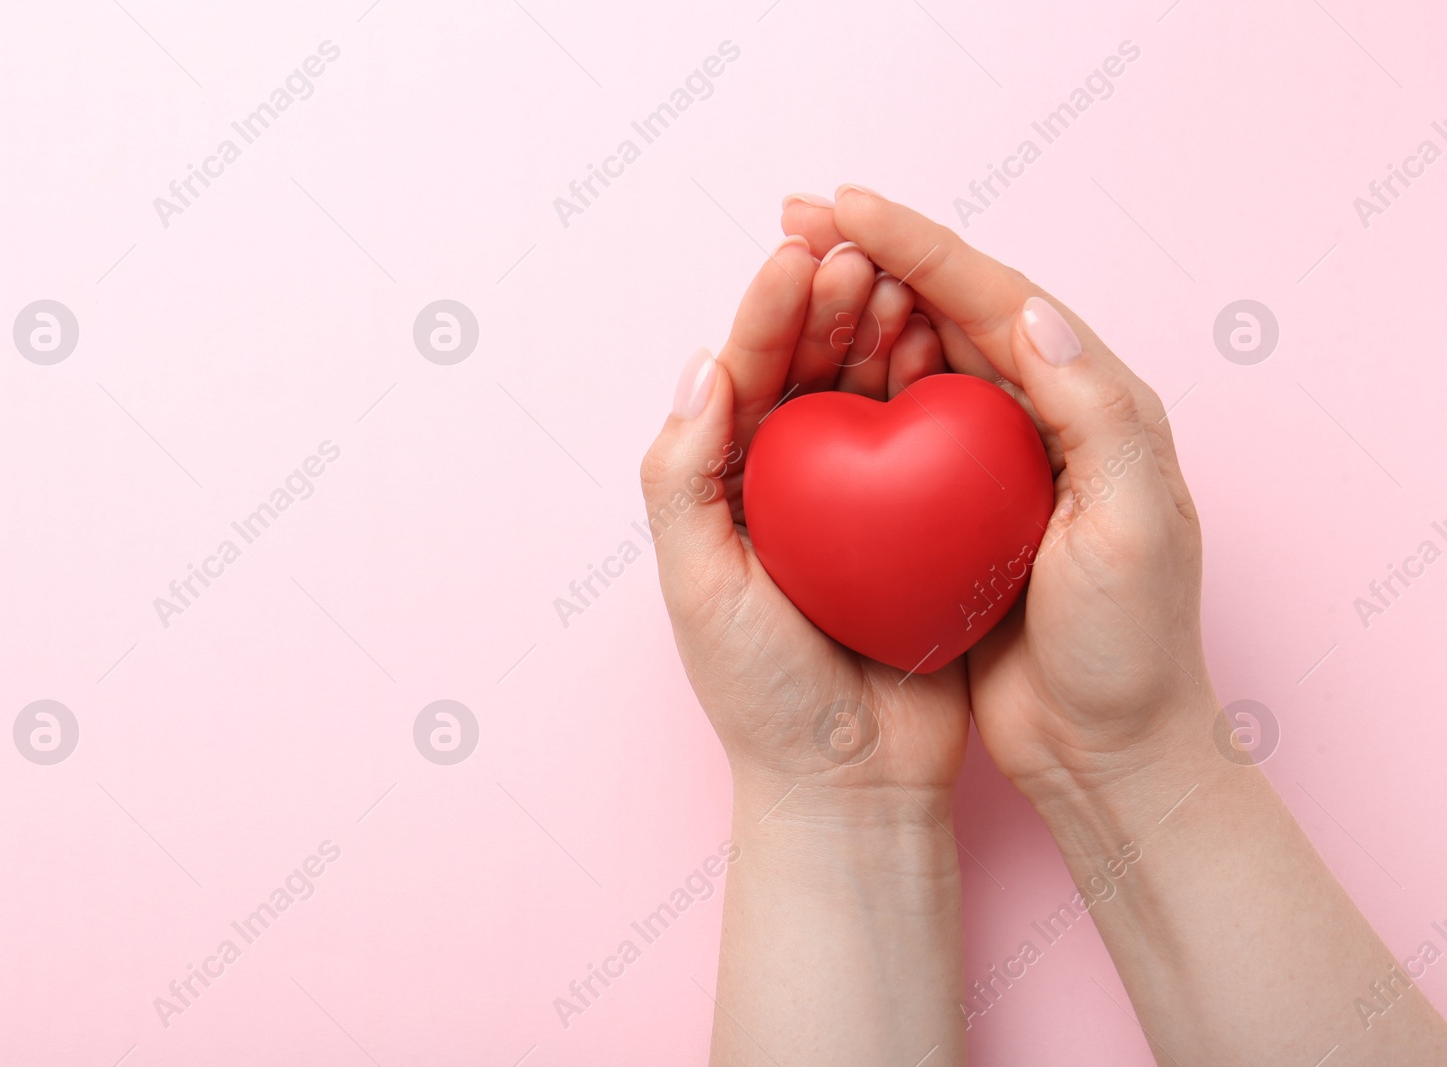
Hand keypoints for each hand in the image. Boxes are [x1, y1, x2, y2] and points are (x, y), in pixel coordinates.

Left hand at [641, 226, 970, 1066]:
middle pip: (811, 368)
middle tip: (863, 253)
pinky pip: (930, 440)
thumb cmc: (763, 691)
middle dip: (832, 303)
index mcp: (727, 485)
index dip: (768, 311)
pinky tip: (954, 349)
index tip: (800, 253)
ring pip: (873, 390)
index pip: (745, 376)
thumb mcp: (699, 586)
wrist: (853, 781)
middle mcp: (791, 480)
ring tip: (907, 280)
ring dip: (887, 330)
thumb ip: (682, 476)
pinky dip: (938, 389)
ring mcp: (861, 498)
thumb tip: (703, 363)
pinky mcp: (922, 523)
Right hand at [784, 187, 1214, 802]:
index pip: (996, 297)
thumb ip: (1095, 411)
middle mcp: (1045, 414)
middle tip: (794, 215)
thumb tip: (1032, 307)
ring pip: (914, 358)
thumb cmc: (1131, 645)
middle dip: (870, 255)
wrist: (1110, 748)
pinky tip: (803, 376)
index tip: (844, 207)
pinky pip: (893, 426)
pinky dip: (851, 386)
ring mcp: (993, 461)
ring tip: (786, 271)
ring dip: (852, 310)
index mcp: (1095, 400)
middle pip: (947, 309)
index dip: (917, 244)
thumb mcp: (1131, 528)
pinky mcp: (953, 509)